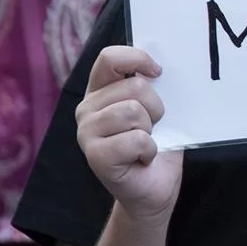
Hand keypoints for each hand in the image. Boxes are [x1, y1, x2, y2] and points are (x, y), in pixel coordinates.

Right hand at [76, 46, 183, 223]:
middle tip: (152, 128)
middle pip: (134, 87)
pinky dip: (149, 150)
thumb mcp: (158, 108)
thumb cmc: (159, 143)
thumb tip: (160, 67)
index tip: (158, 72)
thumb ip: (152, 86)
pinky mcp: (95, 155)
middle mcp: (87, 108)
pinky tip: (142, 159)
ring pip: (134, 111)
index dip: (137, 58)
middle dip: (157, 108)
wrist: (156, 187)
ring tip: (145, 143)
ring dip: (151, 130)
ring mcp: (86, 132)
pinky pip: (136, 139)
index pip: (109, 58)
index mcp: (100, 91)